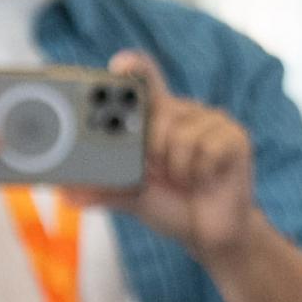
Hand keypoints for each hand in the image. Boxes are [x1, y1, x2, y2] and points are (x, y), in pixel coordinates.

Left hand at [106, 46, 270, 265]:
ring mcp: (212, 121)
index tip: (119, 65)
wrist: (210, 235)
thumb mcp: (130, 197)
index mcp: (156, 117)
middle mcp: (184, 112)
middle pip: (159, 110)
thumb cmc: (171, 206)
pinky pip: (207, 148)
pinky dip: (200, 172)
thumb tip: (65, 193)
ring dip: (177, 168)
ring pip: (180, 135)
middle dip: (151, 148)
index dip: (133, 67)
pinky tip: (206, 179)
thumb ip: (102, 188)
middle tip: (160, 170)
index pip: (144, 78)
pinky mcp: (235, 136)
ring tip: (185, 179)